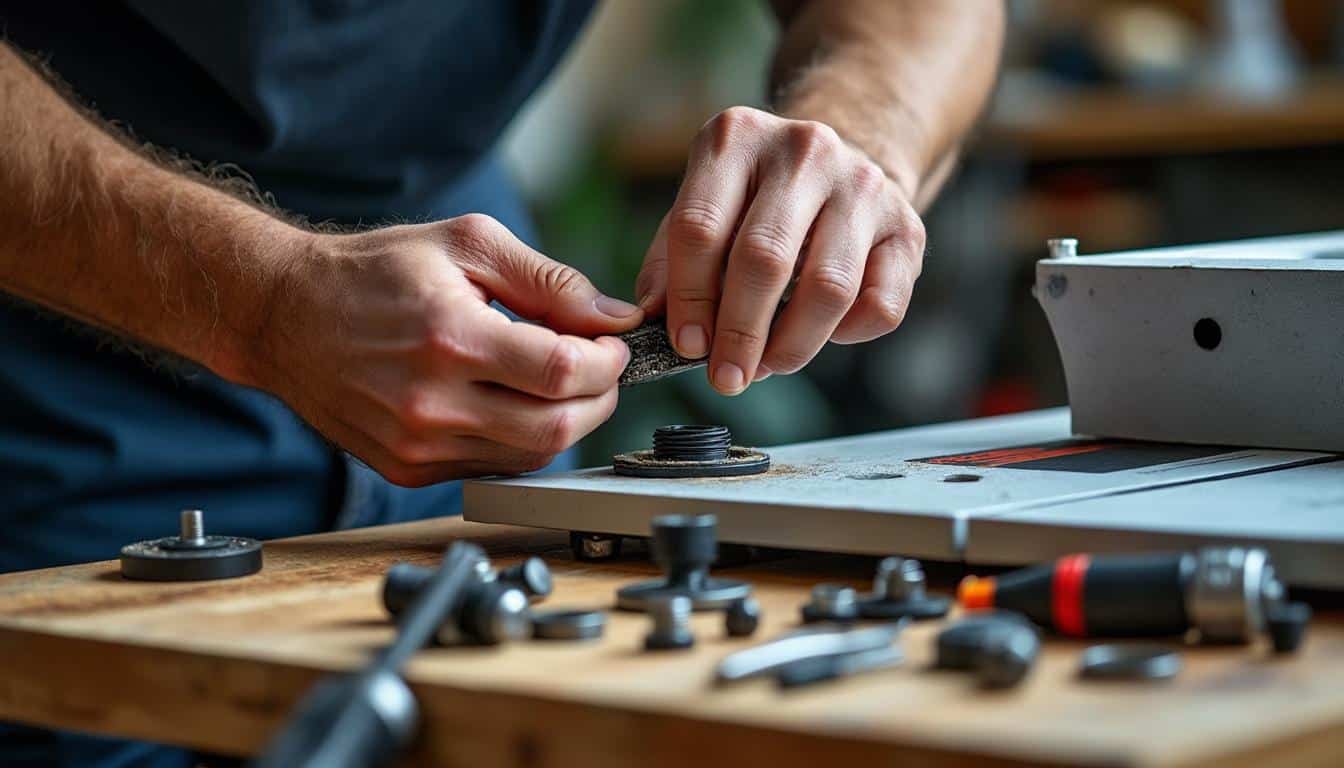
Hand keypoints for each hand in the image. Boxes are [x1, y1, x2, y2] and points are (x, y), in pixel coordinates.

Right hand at [249, 215, 642, 485]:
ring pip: (531, 456)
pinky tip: (512, 403)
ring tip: (557, 382)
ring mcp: (417, 444)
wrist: (285, 316)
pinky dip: (521, 441)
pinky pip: (493, 468)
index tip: (613, 346)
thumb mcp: (466, 245)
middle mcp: (432, 402)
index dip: (608, 363)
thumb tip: (613, 316)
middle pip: (558, 428)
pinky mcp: (407, 469)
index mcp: (451, 337)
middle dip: (600, 400)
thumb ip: (548, 281)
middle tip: (601, 369)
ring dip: (566, 422)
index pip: (565, 372)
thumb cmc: (374, 271)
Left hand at [635, 106, 924, 393]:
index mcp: (736, 138)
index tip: (687, 346)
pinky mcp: (907, 226)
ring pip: (829, 287)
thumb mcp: (702, 207)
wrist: (841, 165)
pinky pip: (881, 305)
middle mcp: (803, 149)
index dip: (689, 298)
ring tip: (768, 364)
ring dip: (792, 344)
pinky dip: (848, 334)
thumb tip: (650, 317)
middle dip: (740, 332)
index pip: (700, 227)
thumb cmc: (755, 201)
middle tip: (727, 377)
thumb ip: (669, 260)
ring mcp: (862, 184)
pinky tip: (825, 332)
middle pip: (764, 258)